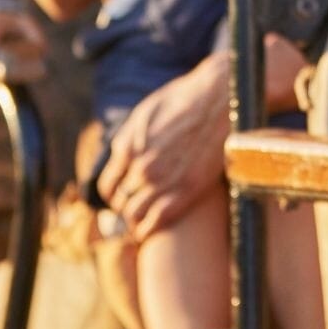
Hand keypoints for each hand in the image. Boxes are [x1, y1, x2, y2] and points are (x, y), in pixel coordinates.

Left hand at [98, 53, 231, 235]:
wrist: (219, 98)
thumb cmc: (184, 100)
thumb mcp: (145, 114)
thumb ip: (129, 140)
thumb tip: (121, 158)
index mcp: (127, 148)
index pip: (107, 187)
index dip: (113, 196)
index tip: (121, 198)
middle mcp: (140, 167)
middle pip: (121, 203)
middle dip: (126, 208)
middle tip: (136, 210)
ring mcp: (162, 181)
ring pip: (135, 216)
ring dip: (136, 221)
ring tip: (143, 222)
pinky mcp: (186, 191)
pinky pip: (156, 222)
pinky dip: (148, 230)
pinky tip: (150, 230)